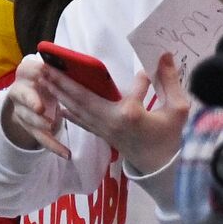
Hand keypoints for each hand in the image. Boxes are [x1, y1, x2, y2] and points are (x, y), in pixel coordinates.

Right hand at [2, 54, 68, 156]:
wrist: (31, 91)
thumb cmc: (48, 76)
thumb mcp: (50, 68)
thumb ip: (61, 67)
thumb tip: (83, 63)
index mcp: (27, 71)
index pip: (28, 69)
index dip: (35, 71)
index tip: (43, 71)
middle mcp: (20, 90)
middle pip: (23, 96)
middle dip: (31, 101)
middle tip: (40, 107)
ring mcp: (22, 110)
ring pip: (28, 119)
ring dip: (39, 123)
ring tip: (51, 126)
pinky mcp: (29, 127)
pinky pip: (40, 138)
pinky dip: (53, 146)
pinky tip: (66, 154)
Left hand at [43, 51, 189, 175]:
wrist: (160, 167)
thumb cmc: (170, 138)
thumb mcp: (178, 110)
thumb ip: (171, 82)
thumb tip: (164, 56)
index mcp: (131, 114)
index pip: (132, 89)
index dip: (141, 80)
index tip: (146, 71)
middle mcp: (112, 121)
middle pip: (82, 99)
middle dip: (62, 82)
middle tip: (44, 66)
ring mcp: (105, 130)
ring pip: (77, 110)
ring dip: (59, 94)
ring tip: (44, 79)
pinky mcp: (103, 135)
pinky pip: (81, 121)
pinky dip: (68, 111)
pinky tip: (58, 104)